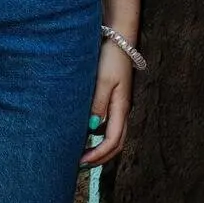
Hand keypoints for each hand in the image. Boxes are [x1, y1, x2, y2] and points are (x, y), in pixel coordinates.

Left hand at [79, 39, 133, 168]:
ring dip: (101, 148)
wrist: (118, 37)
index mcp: (121, 108)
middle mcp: (122, 109)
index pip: (113, 141)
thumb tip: (92, 127)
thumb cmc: (110, 57)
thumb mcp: (103, 80)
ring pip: (114, 135)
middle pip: (116, 143)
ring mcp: (120, 104)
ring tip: (83, 153)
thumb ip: (98, 103)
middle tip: (81, 165)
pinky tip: (85, 133)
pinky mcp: (114, 97)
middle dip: (101, 158)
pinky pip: (110, 124)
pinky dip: (99, 135)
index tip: (81, 162)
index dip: (98, 155)